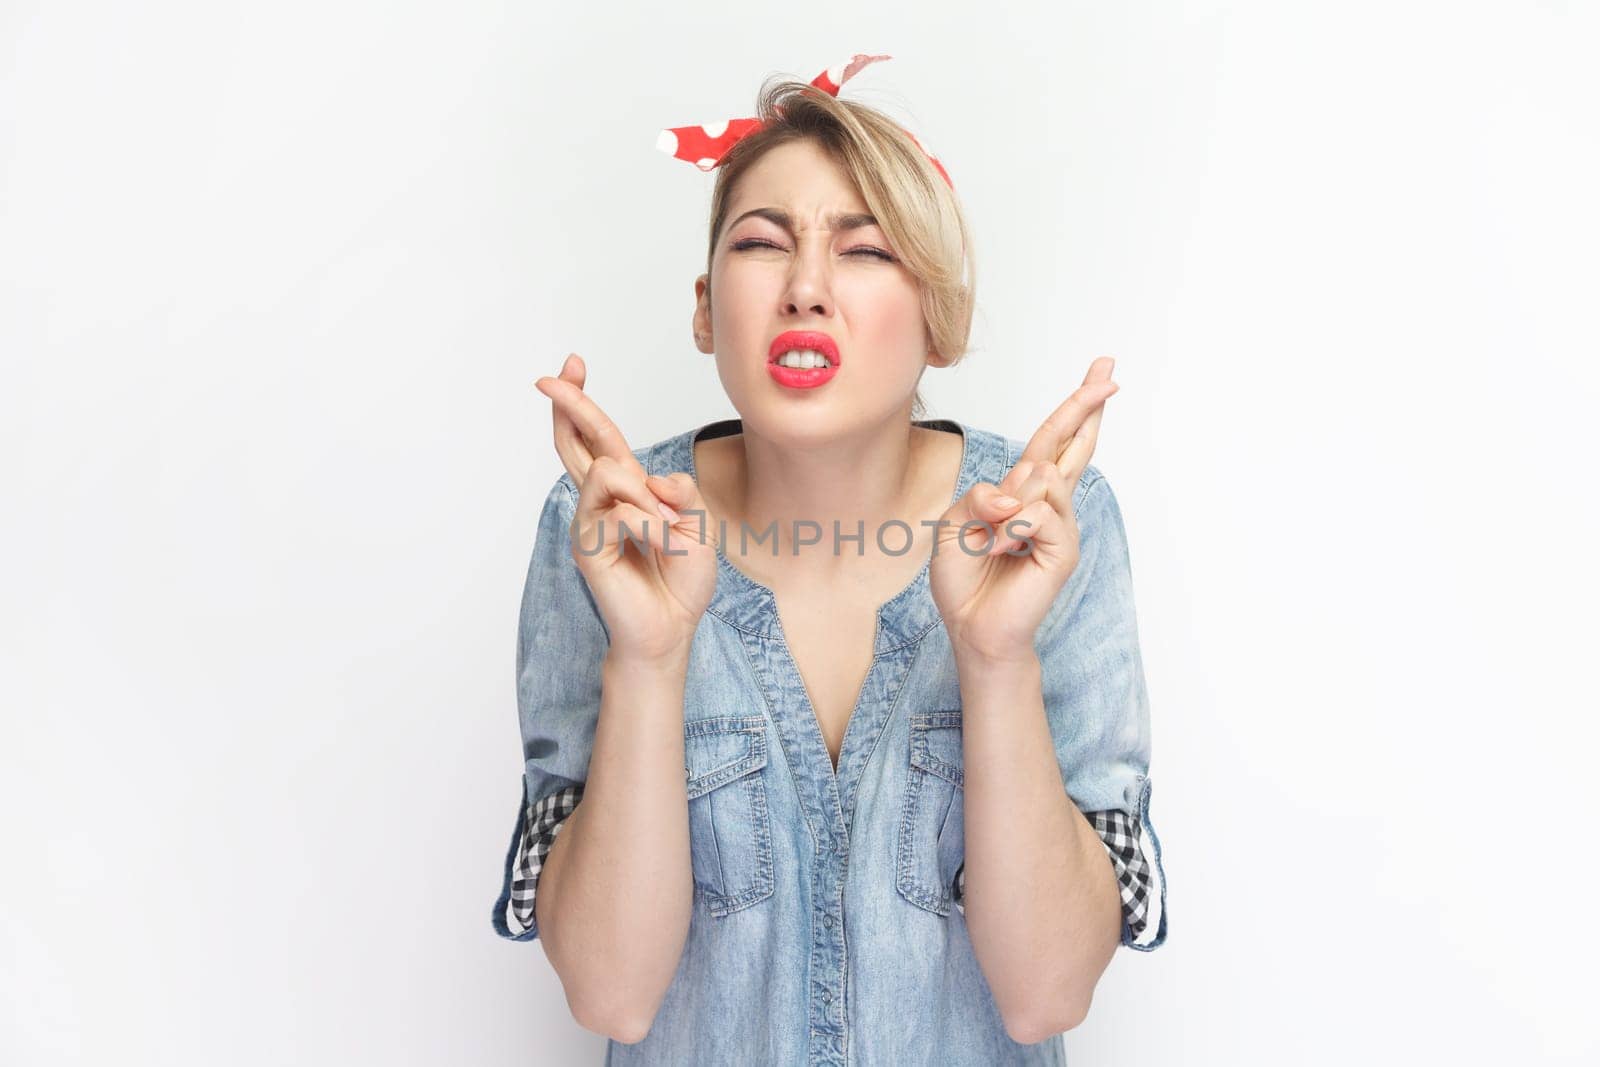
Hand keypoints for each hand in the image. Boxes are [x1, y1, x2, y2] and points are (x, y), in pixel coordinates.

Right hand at [535, 354, 716, 662]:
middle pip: (576, 444)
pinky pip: (621, 514)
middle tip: (548, 379)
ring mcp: (590, 525)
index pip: (599, 438)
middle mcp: (601, 504)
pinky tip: (665, 547)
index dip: (583, 404)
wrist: (673, 629)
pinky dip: (653, 527)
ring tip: (669, 530)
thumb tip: (647, 477)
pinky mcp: (589, 549)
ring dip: (647, 497)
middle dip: (569, 406)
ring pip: (607, 473)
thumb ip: (679, 491)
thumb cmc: (682, 579)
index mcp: (627, 492)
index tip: (572, 365)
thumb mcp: (698, 523)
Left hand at [929, 357, 1119, 662]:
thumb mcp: (955, 522)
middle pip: (1073, 444)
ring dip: (1007, 508)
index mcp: (1022, 492)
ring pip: (1043, 479)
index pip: (1052, 441)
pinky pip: (1039, 514)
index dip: (1074, 408)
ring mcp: (1060, 526)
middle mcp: (1048, 504)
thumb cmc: (964, 577)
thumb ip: (982, 495)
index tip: (1101, 374)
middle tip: (1109, 371)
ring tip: (994, 542)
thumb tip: (1020, 492)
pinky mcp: (1063, 548)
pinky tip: (1003, 551)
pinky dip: (1010, 530)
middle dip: (1088, 404)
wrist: (971, 626)